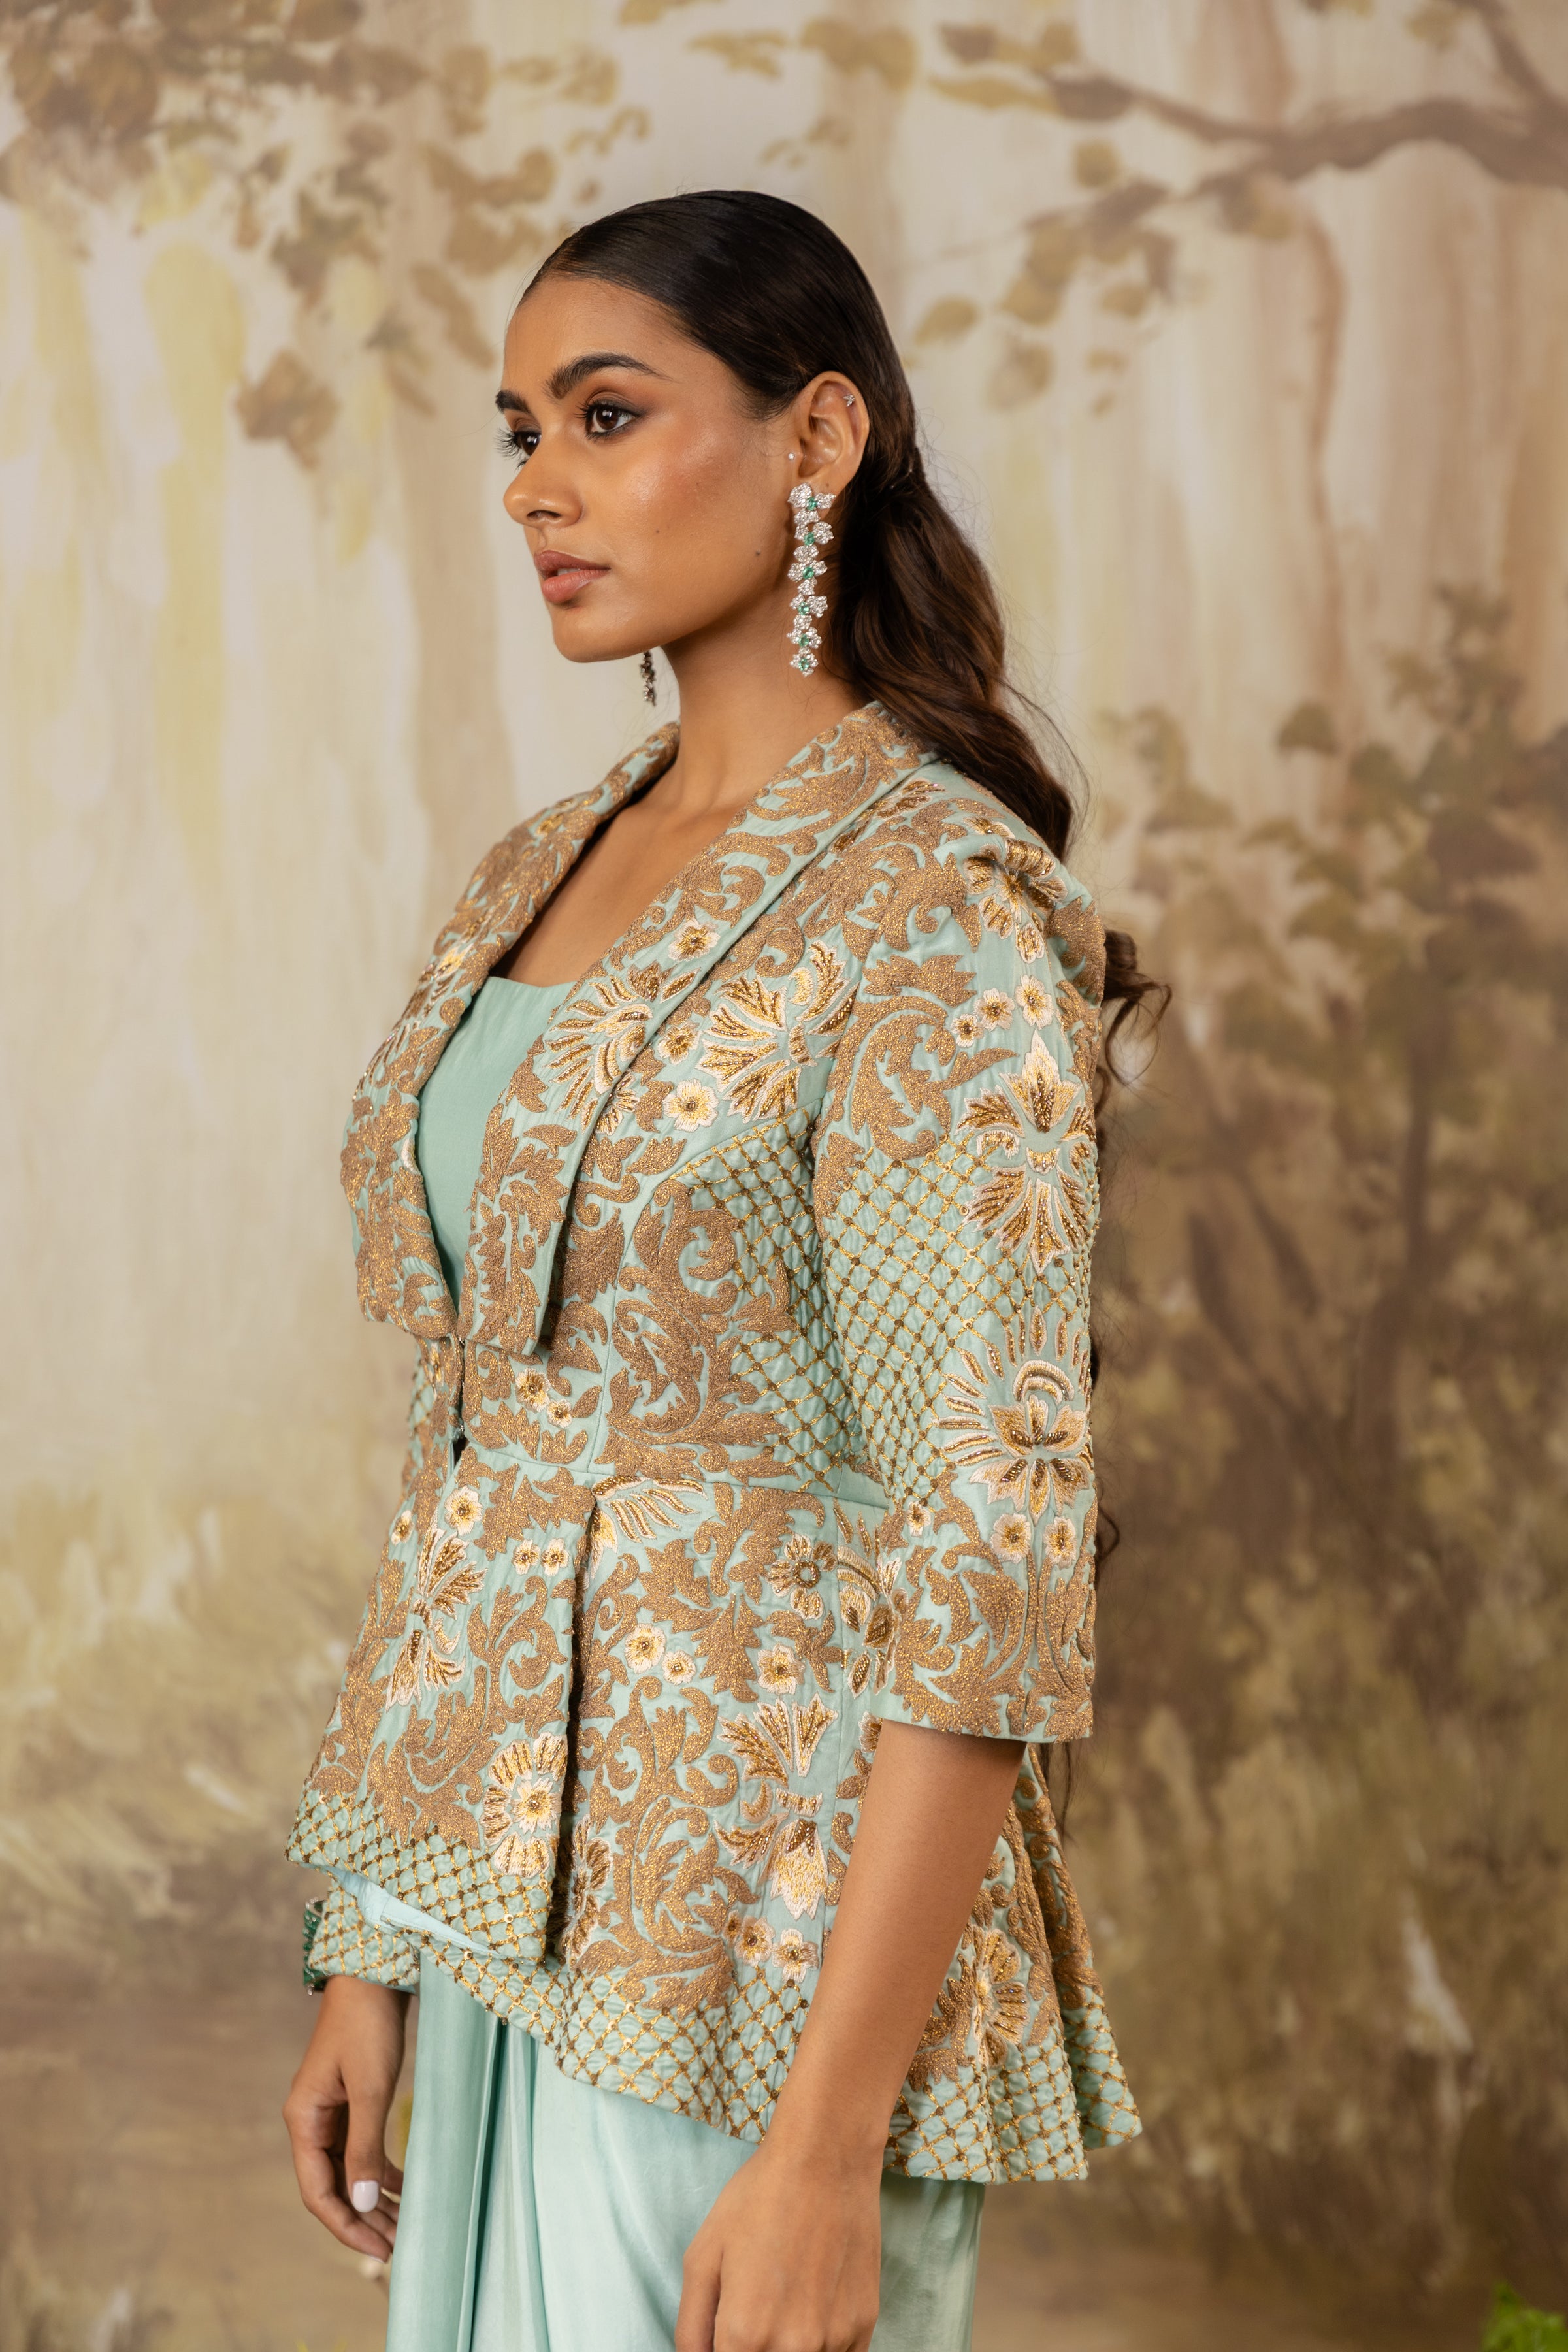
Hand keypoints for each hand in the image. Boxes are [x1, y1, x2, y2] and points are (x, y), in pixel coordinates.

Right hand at [283, 1974, 409, 2260]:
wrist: (374, 1972)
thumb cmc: (368, 2024)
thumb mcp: (370, 2087)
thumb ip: (365, 2145)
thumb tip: (364, 2203)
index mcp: (304, 2119)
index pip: (318, 2191)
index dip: (347, 2226)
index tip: (381, 2250)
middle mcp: (310, 2119)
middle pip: (331, 2186)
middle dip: (362, 2219)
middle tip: (399, 2246)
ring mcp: (329, 2110)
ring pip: (346, 2170)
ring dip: (372, 2198)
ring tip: (404, 2225)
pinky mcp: (349, 2099)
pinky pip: (358, 2148)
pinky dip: (378, 2170)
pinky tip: (402, 2186)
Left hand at [674, 2126, 881, 2351]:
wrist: (826, 2159)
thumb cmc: (758, 2200)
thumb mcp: (701, 2258)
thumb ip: (691, 2329)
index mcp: (745, 2335)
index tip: (728, 2336)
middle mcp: (793, 2349)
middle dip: (752, 2349)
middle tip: (754, 2314)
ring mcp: (833, 2340)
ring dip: (786, 2349)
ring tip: (783, 2301)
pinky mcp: (863, 2327)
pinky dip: (819, 2347)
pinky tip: (810, 2306)